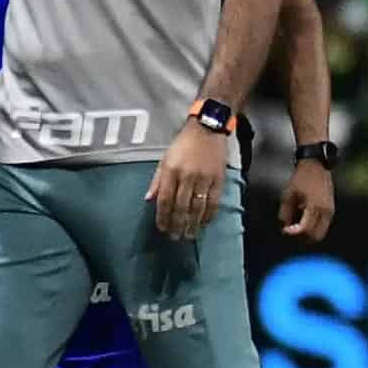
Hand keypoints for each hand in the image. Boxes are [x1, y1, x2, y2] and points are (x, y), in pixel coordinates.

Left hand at [146, 122, 230, 240]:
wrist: (207, 130)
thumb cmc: (183, 144)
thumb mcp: (165, 159)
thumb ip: (157, 181)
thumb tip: (149, 199)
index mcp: (171, 171)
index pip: (165, 200)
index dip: (163, 217)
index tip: (162, 228)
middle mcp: (187, 176)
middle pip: (181, 207)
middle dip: (177, 224)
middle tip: (175, 238)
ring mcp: (204, 178)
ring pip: (198, 207)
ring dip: (193, 224)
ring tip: (189, 235)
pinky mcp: (219, 179)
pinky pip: (214, 201)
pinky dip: (210, 214)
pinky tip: (205, 223)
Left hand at [280, 159, 334, 239]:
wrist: (316, 166)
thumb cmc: (301, 179)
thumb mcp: (288, 195)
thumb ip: (285, 214)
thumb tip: (285, 228)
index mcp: (314, 206)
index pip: (305, 229)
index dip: (294, 233)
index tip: (285, 230)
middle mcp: (325, 211)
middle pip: (316, 236)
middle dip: (303, 238)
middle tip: (292, 231)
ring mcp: (330, 211)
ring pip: (321, 232)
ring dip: (309, 233)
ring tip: (297, 225)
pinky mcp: (331, 209)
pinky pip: (323, 225)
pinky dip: (314, 227)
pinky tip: (304, 218)